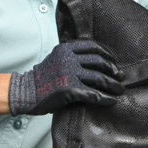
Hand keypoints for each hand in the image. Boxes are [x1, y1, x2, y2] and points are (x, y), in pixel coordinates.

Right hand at [9, 39, 124, 115]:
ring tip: (120, 90)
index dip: (108, 53)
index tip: (115, 61)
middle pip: (100, 62)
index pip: (94, 46)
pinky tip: (111, 101)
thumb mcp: (57, 57)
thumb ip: (73, 54)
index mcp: (67, 48)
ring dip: (113, 85)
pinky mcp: (69, 89)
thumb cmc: (44, 77)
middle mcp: (69, 58)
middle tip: (122, 76)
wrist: (25, 92)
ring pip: (99, 78)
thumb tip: (98, 58)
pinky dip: (105, 98)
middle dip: (113, 70)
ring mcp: (69, 73)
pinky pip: (93, 94)